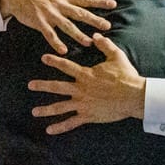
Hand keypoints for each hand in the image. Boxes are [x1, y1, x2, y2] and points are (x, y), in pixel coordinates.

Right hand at [0, 0, 115, 53]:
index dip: (100, 1)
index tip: (113, 4)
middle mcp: (60, 4)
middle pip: (80, 13)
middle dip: (94, 20)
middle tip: (107, 26)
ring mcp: (50, 14)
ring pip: (66, 25)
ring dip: (78, 34)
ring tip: (89, 42)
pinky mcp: (40, 22)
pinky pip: (49, 34)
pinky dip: (56, 42)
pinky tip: (63, 51)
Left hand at [28, 34, 145, 133]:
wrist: (134, 96)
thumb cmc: (126, 76)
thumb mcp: (116, 56)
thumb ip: (105, 45)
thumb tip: (96, 35)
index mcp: (86, 75)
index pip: (66, 66)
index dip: (54, 61)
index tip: (44, 58)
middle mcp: (81, 89)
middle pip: (57, 87)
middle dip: (42, 85)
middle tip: (30, 85)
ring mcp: (83, 104)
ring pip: (60, 107)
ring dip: (46, 109)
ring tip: (34, 112)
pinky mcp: (88, 115)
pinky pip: (71, 122)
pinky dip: (60, 127)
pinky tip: (49, 130)